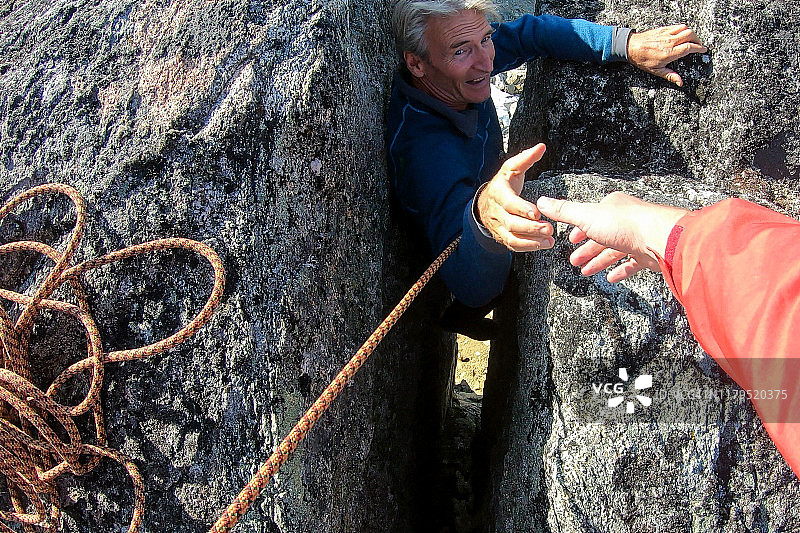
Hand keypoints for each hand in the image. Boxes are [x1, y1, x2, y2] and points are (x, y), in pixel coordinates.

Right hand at [476, 144, 554, 251]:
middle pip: (511, 223)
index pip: (508, 203)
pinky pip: (513, 245)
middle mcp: (496, 211)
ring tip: (548, 240)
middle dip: (530, 227)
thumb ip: (525, 159)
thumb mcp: (510, 169)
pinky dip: (528, 247)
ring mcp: (498, 226)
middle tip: (548, 228)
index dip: (521, 208)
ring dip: (531, 241)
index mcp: (498, 193)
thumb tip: (541, 147)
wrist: (484, 203)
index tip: (537, 212)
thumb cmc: (503, 185)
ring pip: (511, 237)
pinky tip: (543, 245)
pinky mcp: (502, 236)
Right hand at [536, 192, 688, 281]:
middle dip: (587, 248)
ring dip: (599, 261)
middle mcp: (625, 220)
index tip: (571, 238)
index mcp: (612, 207)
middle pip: (602, 236)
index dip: (580, 229)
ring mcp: (637, 238)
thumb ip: (565, 211)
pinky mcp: (647, 254)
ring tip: (586, 271)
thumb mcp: (587, 216)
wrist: (661, 240)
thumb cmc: (627, 225)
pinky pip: (631, 264)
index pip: (592, 217)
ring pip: (614, 251)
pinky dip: (619, 270)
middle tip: (574, 260)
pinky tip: (610, 278)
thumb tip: (543, 201)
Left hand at [627, 24, 707, 85]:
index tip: (703, 50)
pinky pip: (676, 26)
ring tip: (692, 39)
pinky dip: (682, 29)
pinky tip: (682, 34)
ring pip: (685, 28)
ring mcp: (666, 34)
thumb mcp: (656, 71)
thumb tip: (680, 83)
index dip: (699, 48)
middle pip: (690, 35)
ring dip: (691, 33)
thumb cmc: (642, 59)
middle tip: (699, 45)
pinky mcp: (662, 29)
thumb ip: (670, 76)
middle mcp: (670, 42)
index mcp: (670, 53)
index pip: (689, 47)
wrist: (631, 47)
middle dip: (698, 40)